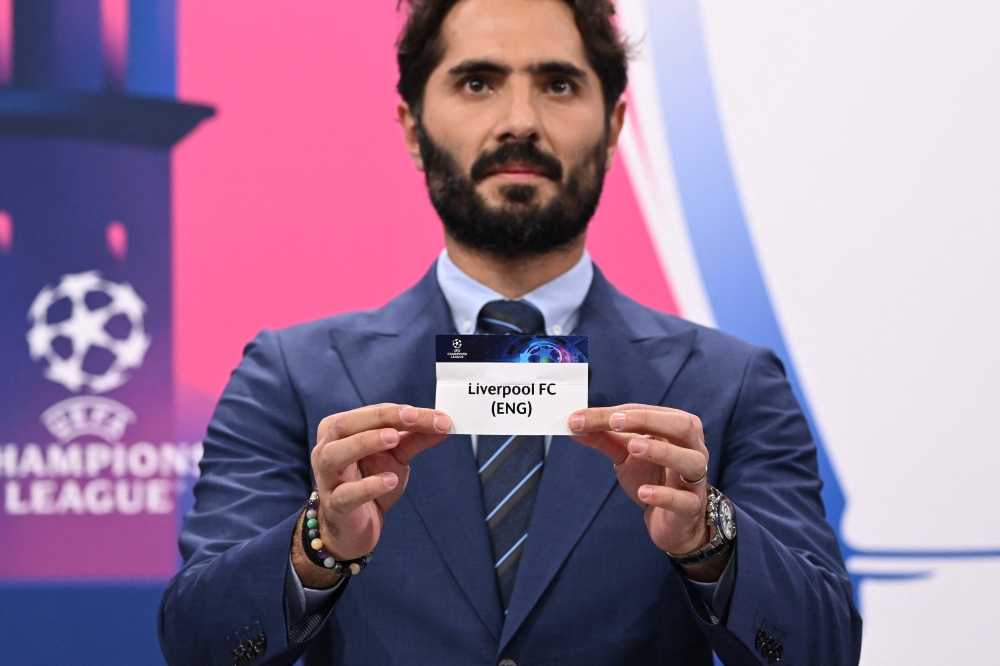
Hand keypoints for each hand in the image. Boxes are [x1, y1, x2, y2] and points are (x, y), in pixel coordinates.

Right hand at [293, 403, 450, 586]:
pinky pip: (345, 494)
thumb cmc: (370, 482)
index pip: (370, 414)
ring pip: (334, 455)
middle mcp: (326, 450)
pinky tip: (390, 481)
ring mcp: (326, 479)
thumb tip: (446, 423)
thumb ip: (416, 438)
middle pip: (345, 425)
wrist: (355, 527)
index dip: (399, 411)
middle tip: (412, 417)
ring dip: (364, 443)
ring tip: (394, 439)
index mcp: (339, 430)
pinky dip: (367, 486)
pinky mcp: (335, 507)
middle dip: (379, 418)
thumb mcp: (396, 456)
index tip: (435, 415)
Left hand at [568, 404, 724, 580]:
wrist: (670, 521)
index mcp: (677, 428)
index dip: (618, 413)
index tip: (583, 418)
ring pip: (691, 461)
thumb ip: (603, 438)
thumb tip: (573, 424)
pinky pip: (683, 500)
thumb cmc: (652, 477)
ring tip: (632, 448)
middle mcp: (693, 449)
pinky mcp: (691, 507)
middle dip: (647, 420)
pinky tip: (643, 493)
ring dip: (662, 452)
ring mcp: (695, 479)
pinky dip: (663, 495)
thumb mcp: (625, 454)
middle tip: (614, 422)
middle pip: (682, 426)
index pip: (649, 412)